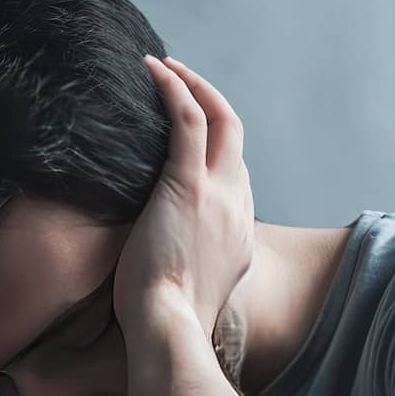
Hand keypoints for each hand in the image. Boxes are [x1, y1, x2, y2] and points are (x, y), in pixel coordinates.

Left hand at [111, 54, 256, 344]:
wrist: (170, 328)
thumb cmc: (168, 321)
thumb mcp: (192, 289)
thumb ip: (188, 264)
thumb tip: (162, 260)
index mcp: (241, 230)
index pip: (236, 173)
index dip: (215, 146)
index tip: (189, 134)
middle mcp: (239, 204)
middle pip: (236, 135)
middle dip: (212, 101)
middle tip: (182, 83)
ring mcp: (218, 192)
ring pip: (219, 118)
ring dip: (193, 85)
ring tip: (165, 67)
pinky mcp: (188, 185)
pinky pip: (188, 119)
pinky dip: (174, 88)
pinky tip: (153, 69)